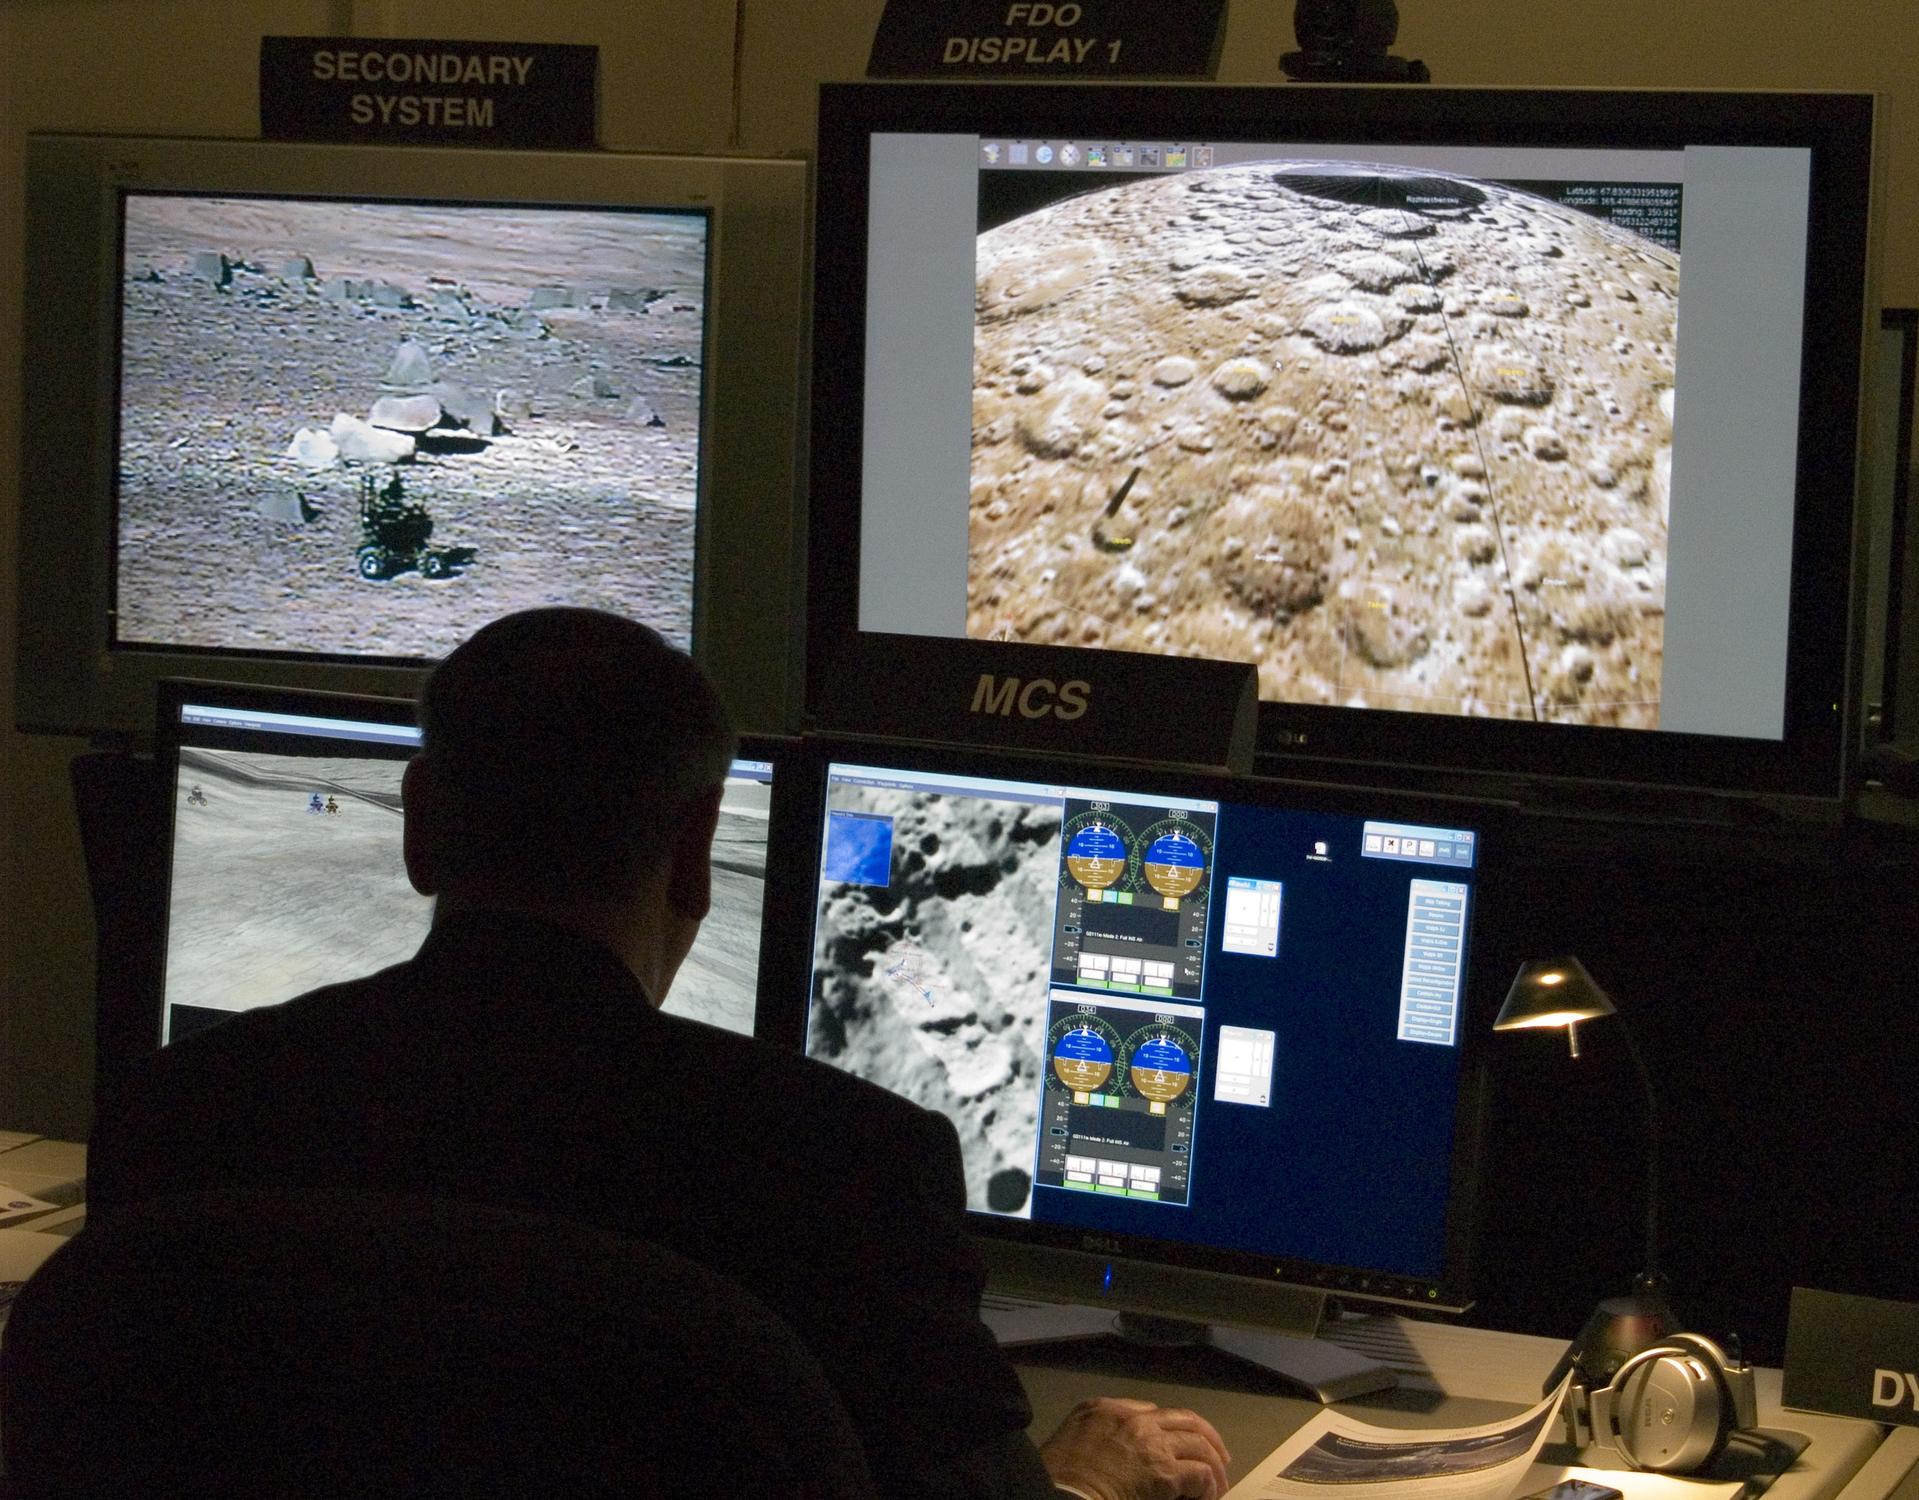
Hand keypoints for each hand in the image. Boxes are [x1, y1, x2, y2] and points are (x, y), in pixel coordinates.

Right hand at [1039, 1396, 1231, 1499]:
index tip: (1182, 1443)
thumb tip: (1130, 1425)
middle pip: (1187, 1422)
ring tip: (1218, 1484)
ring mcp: (1154, 1444)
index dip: (1175, 1429)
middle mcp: (1137, 1420)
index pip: (1156, 1411)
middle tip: (1220, 1458)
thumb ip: (1101, 1422)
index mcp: (1111, 1409)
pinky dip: (1209, 1486)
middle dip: (1208, 1439)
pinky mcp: (1165, 1473)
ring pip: (1200, 1446)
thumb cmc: (1062, 1474)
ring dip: (1214, 1466)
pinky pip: (1200, 1475)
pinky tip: (1208, 1496)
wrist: (1067, 1495)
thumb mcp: (1073, 1431)